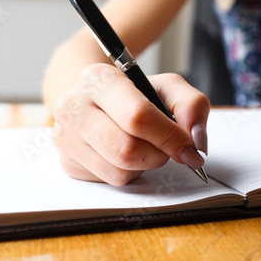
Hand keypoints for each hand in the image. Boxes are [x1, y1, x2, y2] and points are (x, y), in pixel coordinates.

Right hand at [52, 63, 209, 185]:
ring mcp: (65, 136)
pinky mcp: (66, 162)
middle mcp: (74, 106)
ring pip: (118, 172)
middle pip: (126, 150)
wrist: (92, 101)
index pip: (137, 116)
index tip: (188, 147)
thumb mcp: (165, 87)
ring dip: (142, 166)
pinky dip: (125, 173)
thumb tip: (195, 139)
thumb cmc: (132, 95)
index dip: (169, 137)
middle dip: (157, 155)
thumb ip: (191, 104)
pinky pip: (108, 181)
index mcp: (99, 79)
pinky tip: (121, 154)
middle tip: (165, 149)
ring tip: (141, 147)